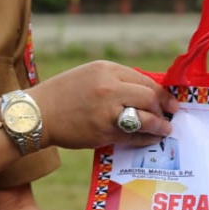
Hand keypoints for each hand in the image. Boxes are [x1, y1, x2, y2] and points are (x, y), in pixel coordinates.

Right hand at [29, 61, 177, 150]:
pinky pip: (132, 136)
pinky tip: (149, 139)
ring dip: (159, 126)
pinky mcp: (103, 132)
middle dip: (164, 108)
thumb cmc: (64, 93)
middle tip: (170, 116)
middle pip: (149, 98)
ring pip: (145, 119)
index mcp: (106, 70)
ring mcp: (106, 111)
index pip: (145, 81)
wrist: (38, 113)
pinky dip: (144, 139)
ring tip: (165, 129)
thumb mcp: (90, 74)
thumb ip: (117, 80)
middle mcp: (109, 88)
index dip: (162, 93)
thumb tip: (146, 92)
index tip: (170, 102)